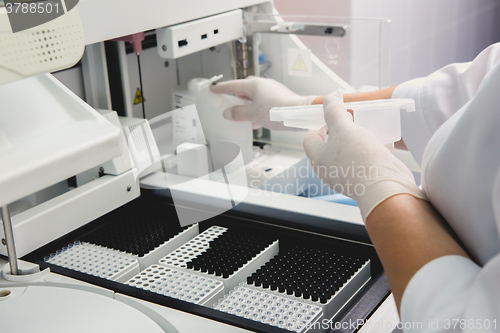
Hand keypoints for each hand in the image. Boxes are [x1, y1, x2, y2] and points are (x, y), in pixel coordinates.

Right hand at [210, 76, 315, 129]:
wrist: (299, 114)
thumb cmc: (278, 111)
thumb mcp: (253, 115)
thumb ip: (238, 114)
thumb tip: (229, 113)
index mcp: (253, 85)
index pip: (232, 85)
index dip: (221, 88)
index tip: (213, 88)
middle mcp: (263, 84)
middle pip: (244, 88)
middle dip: (236, 95)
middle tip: (228, 102)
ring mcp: (272, 90)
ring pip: (254, 96)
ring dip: (247, 104)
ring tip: (242, 115)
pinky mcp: (279, 97)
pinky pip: (263, 101)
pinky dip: (257, 108)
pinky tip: (257, 120)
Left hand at [303, 93, 425, 219]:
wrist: (386, 187)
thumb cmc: (360, 159)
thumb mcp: (344, 128)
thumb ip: (334, 112)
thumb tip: (328, 100)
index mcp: (319, 159)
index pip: (310, 139)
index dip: (318, 124)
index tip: (330, 115)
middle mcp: (331, 169)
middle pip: (330, 145)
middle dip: (341, 129)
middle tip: (350, 119)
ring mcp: (348, 175)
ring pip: (349, 152)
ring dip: (358, 138)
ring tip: (366, 126)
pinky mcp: (366, 177)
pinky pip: (366, 160)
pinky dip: (373, 149)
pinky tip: (383, 140)